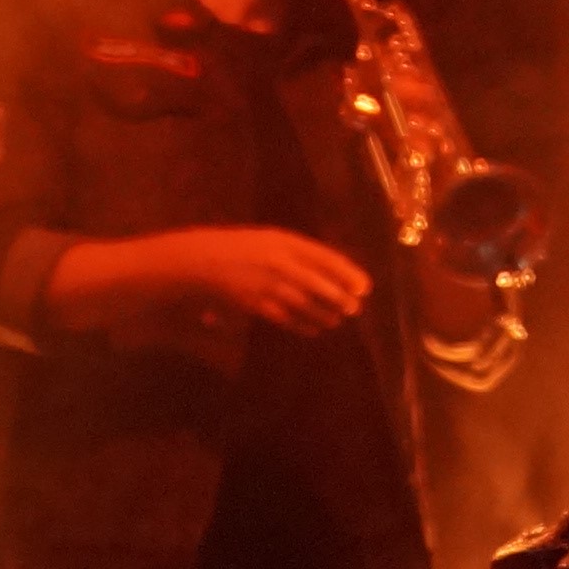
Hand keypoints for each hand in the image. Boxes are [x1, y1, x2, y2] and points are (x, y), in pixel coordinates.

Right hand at [171, 226, 373, 334]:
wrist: (204, 260)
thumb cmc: (243, 247)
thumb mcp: (272, 240)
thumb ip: (298, 252)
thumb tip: (330, 269)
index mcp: (285, 241)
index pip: (324, 257)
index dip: (347, 273)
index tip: (364, 286)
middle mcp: (279, 261)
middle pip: (318, 283)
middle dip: (339, 297)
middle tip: (355, 308)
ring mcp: (267, 284)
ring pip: (304, 303)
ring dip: (324, 313)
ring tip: (338, 320)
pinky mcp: (256, 304)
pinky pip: (285, 317)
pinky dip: (303, 324)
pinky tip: (315, 329)